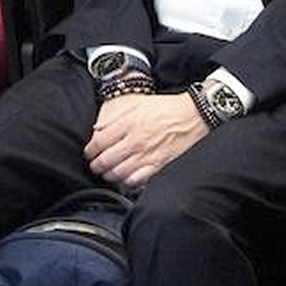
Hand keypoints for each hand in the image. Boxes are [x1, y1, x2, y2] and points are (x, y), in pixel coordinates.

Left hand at [84, 93, 207, 188]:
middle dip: (96, 166)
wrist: (195, 115)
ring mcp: (147, 155)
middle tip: (96, 166)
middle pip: (104, 161)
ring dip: (109, 176)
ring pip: (117, 174)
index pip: (98, 143)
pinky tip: (126, 179)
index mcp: (128, 123)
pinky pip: (136, 181)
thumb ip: (115, 115)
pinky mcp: (159, 166)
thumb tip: (97, 129)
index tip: (90, 154)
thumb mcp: (138, 103)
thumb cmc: (167, 108)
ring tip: (109, 173)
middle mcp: (136, 141)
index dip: (89, 151)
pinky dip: (127, 183)